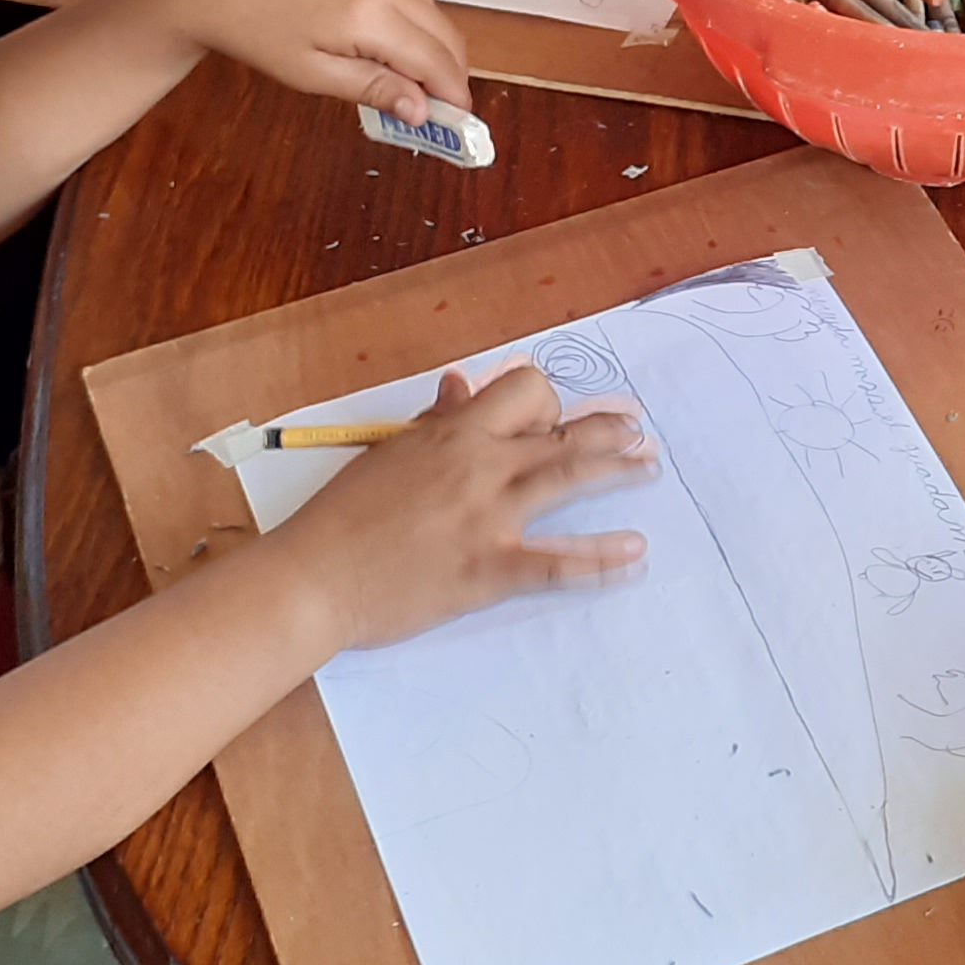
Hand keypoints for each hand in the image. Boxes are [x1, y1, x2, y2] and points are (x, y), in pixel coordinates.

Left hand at [154, 0, 473, 119]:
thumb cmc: (258, 35)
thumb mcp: (312, 74)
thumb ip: (373, 88)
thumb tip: (423, 111)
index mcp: (371, 16)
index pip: (436, 61)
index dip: (453, 95)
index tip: (456, 122)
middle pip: (445, 34)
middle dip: (451, 74)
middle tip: (438, 108)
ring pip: (435, 10)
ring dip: (436, 45)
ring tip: (413, 77)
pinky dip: (420, 17)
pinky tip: (394, 39)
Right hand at [270, 362, 652, 652]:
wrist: (314, 578)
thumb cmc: (341, 516)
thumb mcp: (388, 453)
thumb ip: (435, 422)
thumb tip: (462, 385)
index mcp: (454, 434)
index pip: (524, 392)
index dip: (544, 403)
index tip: (553, 420)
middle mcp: (480, 467)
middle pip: (562, 434)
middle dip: (607, 431)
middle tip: (637, 431)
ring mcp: (488, 518)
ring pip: (569, 480)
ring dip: (618, 473)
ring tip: (650, 469)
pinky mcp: (488, 570)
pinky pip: (557, 563)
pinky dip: (601, 561)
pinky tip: (634, 557)